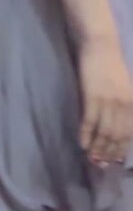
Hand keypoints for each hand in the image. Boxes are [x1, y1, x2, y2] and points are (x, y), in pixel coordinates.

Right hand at [77, 33, 132, 168]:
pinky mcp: (92, 96)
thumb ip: (125, 106)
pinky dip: (86, 135)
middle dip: (109, 152)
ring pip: (104, 132)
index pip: (130, 132)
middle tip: (100, 165)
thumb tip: (118, 128)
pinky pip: (89, 121)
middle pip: (117, 135)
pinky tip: (82, 143)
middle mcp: (124, 105)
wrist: (101, 46)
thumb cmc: (112, 66)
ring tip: (91, 158)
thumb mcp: (126, 87)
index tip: (114, 160)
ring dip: (97, 148)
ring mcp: (108, 101)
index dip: (121, 148)